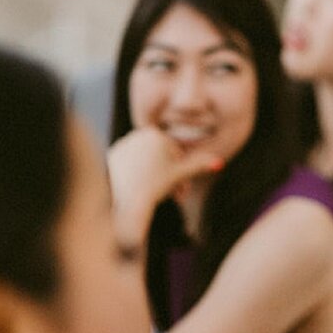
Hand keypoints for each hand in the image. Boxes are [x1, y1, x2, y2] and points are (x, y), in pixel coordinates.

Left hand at [106, 126, 222, 237]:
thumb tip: (219, 163)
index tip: (181, 189)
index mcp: (154, 133)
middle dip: (169, 174)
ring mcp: (122, 144)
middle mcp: (137, 134)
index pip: (176, 153)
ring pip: (147, 160)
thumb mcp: (181, 175)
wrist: (124, 199)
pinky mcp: (112, 155)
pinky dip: (137, 173)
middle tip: (172, 195)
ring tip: (155, 191)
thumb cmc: (155, 185)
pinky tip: (138, 186)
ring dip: (155, 174)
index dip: (181, 172)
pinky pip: (131, 164)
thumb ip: (199, 165)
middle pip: (161, 155)